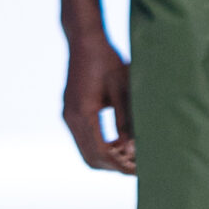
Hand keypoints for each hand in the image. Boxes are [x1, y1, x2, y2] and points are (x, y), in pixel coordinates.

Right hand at [58, 0, 135, 173]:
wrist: (85, 39)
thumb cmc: (107, 60)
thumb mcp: (122, 89)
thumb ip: (126, 119)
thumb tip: (131, 148)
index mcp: (83, 113)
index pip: (101, 152)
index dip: (121, 164)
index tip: (140, 168)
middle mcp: (71, 118)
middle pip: (91, 158)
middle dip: (114, 166)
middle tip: (138, 166)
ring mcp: (68, 115)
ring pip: (86, 151)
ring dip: (108, 158)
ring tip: (132, 156)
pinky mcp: (71, 111)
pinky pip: (84, 139)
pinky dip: (100, 146)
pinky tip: (120, 142)